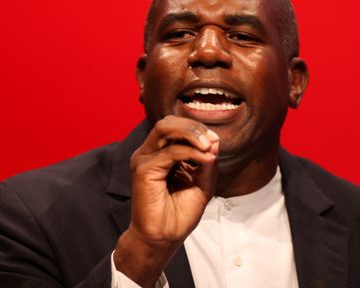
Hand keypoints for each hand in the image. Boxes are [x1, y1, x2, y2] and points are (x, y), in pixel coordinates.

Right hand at [114, 115, 218, 286]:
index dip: (197, 129)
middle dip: (193, 126)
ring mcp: (144, 159)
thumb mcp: (202, 184)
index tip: (215, 141)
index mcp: (161, 153)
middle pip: (168, 122)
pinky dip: (190, 152)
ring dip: (191, 133)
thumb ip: (207, 162)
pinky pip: (170, 152)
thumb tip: (214, 141)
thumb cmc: (180, 213)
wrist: (164, 237)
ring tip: (207, 145)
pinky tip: (203, 159)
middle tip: (211, 140)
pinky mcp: (143, 169)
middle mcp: (150, 153)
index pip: (176, 127)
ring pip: (165, 128)